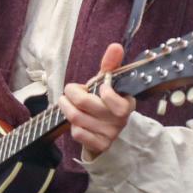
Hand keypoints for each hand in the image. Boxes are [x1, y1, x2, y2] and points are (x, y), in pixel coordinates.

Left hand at [59, 42, 136, 156]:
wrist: (107, 131)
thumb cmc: (105, 102)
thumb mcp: (108, 83)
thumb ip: (111, 65)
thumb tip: (115, 46)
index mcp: (126, 104)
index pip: (112, 97)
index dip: (102, 89)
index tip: (99, 86)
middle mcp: (120, 121)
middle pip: (85, 103)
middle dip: (71, 93)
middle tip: (70, 90)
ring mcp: (110, 135)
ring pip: (77, 118)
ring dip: (66, 107)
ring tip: (66, 102)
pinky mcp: (99, 145)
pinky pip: (77, 133)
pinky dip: (72, 125)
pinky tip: (76, 121)